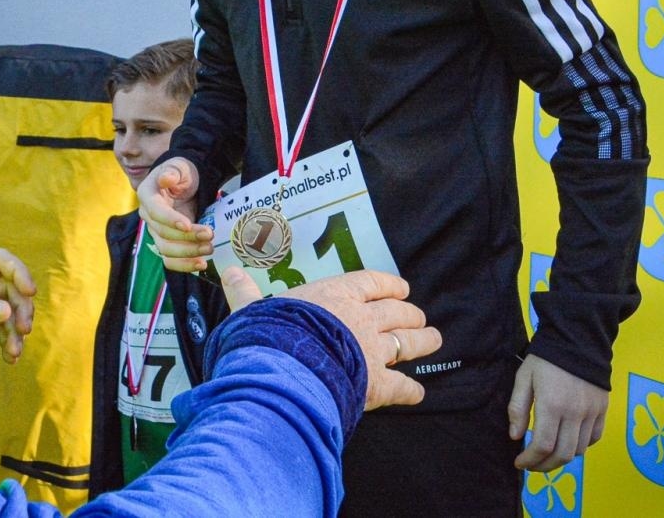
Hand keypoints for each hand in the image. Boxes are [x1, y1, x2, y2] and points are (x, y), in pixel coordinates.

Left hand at [0, 248, 36, 365]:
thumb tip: (8, 310)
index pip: (0, 261)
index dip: (19, 272)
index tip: (30, 292)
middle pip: (11, 289)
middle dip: (21, 308)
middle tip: (24, 329)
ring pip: (9, 312)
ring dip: (15, 331)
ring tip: (15, 350)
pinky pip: (1, 330)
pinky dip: (8, 342)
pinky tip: (10, 356)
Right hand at [138, 157, 211, 271]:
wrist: (185, 183)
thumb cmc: (181, 173)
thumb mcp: (179, 167)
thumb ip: (172, 172)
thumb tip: (166, 179)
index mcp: (147, 195)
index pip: (155, 211)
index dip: (170, 220)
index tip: (188, 225)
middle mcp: (148, 216)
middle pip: (162, 233)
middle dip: (187, 237)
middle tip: (210, 234)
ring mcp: (156, 231)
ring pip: (166, 250)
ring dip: (188, 252)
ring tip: (209, 248)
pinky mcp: (167, 242)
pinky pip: (171, 259)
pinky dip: (184, 265)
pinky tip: (201, 264)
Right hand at [223, 267, 440, 409]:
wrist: (285, 371)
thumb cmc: (269, 335)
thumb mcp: (252, 309)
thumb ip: (245, 293)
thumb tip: (229, 272)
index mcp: (335, 295)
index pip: (371, 283)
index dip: (388, 285)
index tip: (401, 288)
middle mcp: (362, 319)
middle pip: (397, 312)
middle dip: (410, 313)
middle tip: (417, 317)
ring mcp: (373, 351)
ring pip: (409, 343)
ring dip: (424, 341)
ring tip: (434, 339)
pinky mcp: (378, 385)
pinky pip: (403, 387)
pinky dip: (412, 389)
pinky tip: (418, 392)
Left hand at [508, 354, 608, 470]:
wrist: (577, 340)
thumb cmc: (545, 359)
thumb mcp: (524, 378)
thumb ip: (518, 408)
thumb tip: (515, 437)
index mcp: (552, 405)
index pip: (543, 446)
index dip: (530, 460)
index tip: (520, 463)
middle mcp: (574, 413)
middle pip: (563, 455)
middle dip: (545, 466)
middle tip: (532, 465)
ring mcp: (591, 413)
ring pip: (579, 450)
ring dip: (562, 457)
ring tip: (547, 454)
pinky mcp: (602, 410)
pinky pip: (594, 438)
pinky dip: (581, 446)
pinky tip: (568, 441)